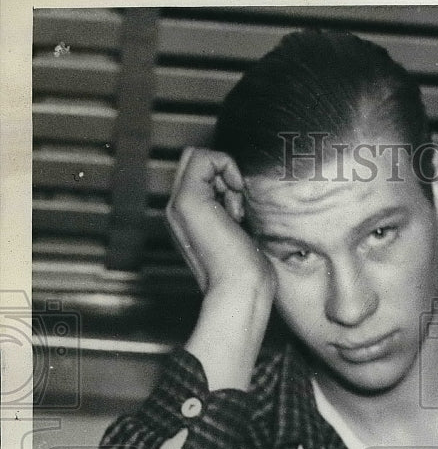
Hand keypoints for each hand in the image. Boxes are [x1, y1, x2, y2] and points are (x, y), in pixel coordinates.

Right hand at [167, 147, 275, 389]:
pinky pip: (202, 157)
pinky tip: (236, 200)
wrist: (240, 291)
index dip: (222, 178)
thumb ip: (232, 211)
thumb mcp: (240, 233)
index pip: (198, 173)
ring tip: (236, 213)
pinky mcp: (188, 202)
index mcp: (189, 219)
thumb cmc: (248, 272)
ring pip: (197, 157)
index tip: (239, 208)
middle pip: (194, 161)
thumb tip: (242, 191)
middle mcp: (177, 211)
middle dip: (221, 173)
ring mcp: (178, 206)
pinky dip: (224, 167)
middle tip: (237, 205)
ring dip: (225, 177)